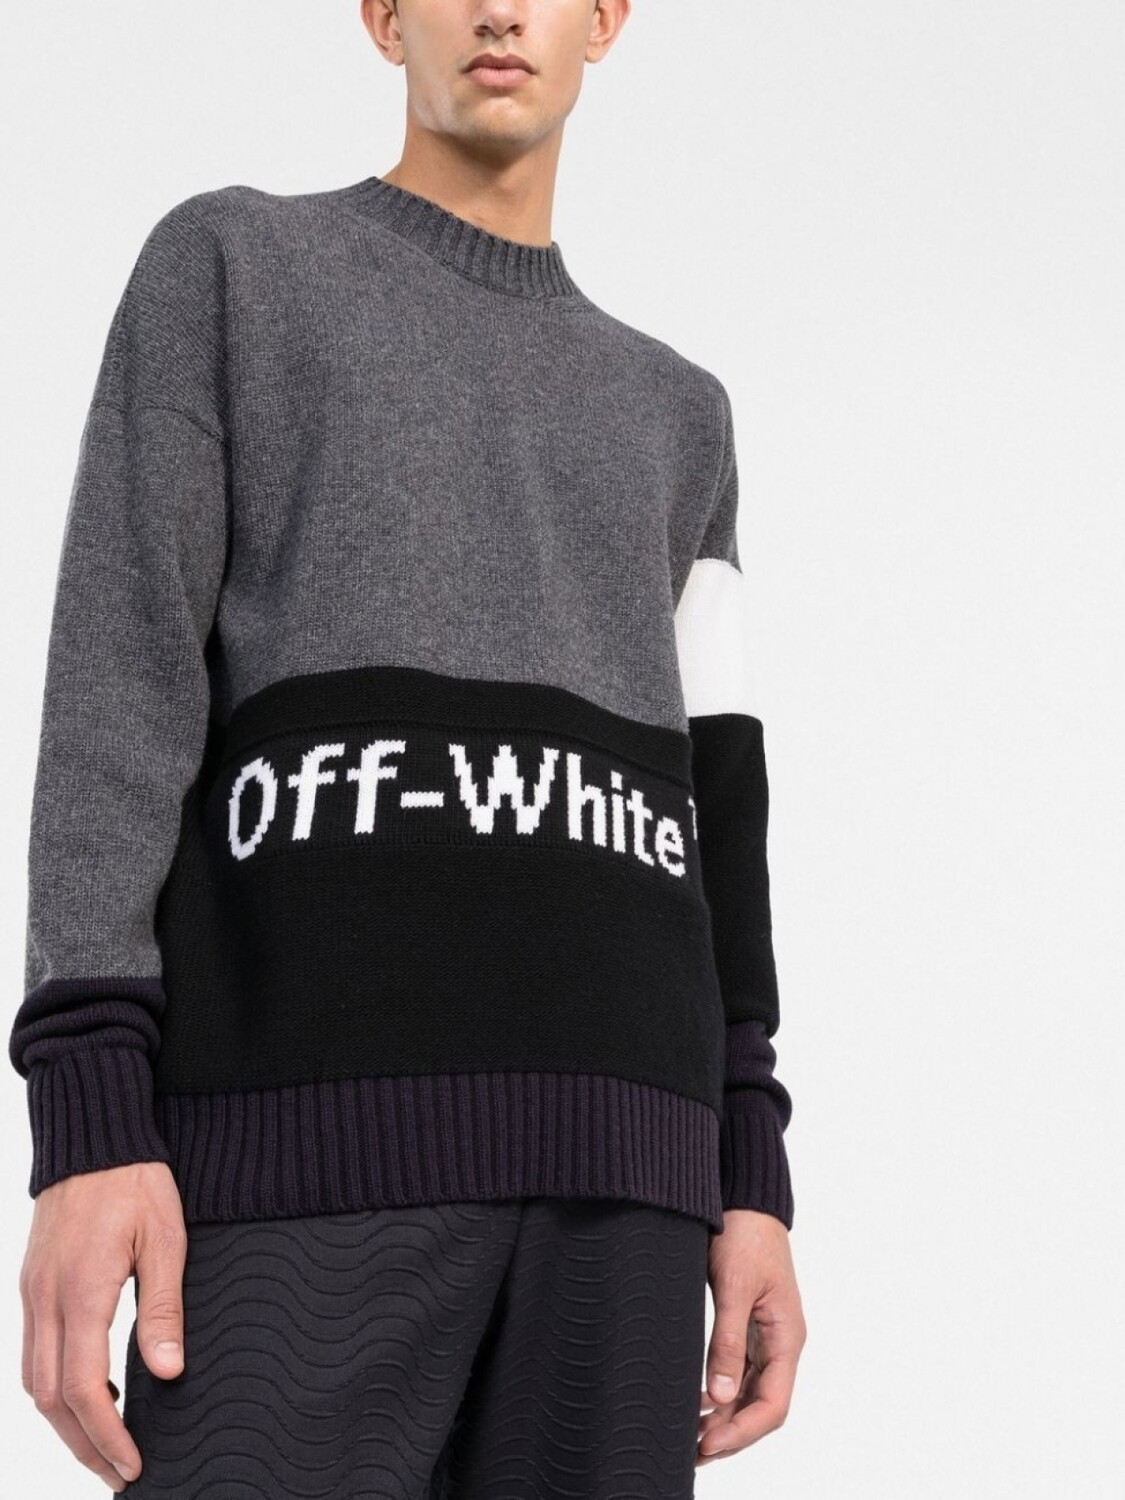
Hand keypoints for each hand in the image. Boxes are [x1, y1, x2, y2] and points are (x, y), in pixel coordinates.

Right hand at [19, 1161, 188, 1491]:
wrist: (93, 1135)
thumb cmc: (135, 1179)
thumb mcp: (165, 1238)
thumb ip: (164, 1308)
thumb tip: (169, 1371)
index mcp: (81, 1292)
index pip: (86, 1389)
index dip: (107, 1435)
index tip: (132, 1466)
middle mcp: (45, 1299)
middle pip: (51, 1399)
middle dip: (83, 1445)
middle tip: (119, 1474)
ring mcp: (32, 1292)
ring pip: (34, 1381)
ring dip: (65, 1422)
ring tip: (104, 1445)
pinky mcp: (31, 1283)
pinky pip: (32, 1351)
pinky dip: (56, 1386)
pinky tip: (90, 1391)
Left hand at [697, 1207, 805, 1465]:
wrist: (746, 1198)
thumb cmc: (745, 1235)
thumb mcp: (733, 1287)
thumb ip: (727, 1341)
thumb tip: (720, 1396)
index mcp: (787, 1338)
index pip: (772, 1406)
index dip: (741, 1432)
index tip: (707, 1445)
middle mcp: (781, 1343)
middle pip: (761, 1406)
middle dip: (730, 1434)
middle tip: (691, 1452)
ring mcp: (766, 1336)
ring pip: (749, 1393)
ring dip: (723, 1418)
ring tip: (689, 1438)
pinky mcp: (749, 1325)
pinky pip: (740, 1371)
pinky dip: (721, 1393)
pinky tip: (697, 1404)